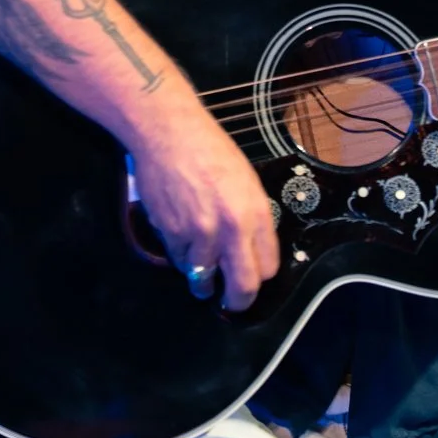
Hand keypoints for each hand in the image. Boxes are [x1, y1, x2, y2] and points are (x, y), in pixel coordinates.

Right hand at [126, 106, 279, 312]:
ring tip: (199, 273)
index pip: (268, 267)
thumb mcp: (246, 181)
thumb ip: (252, 218)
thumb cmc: (208, 149)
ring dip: (201, 280)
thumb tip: (250, 249)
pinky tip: (181, 240)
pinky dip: (180, 257)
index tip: (251, 280)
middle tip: (231, 304)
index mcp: (256, 212)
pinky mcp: (172, 234)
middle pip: (242, 287)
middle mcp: (231, 228)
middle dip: (237, 302)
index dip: (259, 278)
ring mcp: (200, 234)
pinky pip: (178, 261)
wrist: (169, 133)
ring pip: (203, 278)